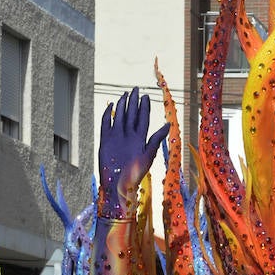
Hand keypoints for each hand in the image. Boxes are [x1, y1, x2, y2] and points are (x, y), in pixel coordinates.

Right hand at [98, 88, 166, 217]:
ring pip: (120, 117)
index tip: (146, 96)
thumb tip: (168, 124)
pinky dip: (108, 114)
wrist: (118, 185)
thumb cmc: (135, 173)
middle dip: (134, 102)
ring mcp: (117, 137)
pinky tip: (111, 105)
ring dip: (122, 106)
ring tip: (125, 94)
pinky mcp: (105, 140)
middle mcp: (129, 136)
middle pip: (131, 115)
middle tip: (136, 89)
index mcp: (140, 139)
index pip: (143, 119)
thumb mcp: (149, 155)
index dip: (144, 107)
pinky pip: (106, 124)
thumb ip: (156, 139)